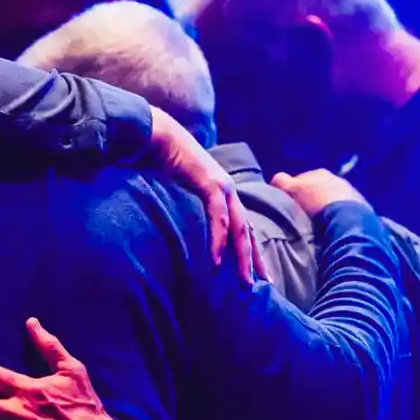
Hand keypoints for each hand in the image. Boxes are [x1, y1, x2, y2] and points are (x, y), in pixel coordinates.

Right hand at [141, 107, 255, 283]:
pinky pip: (218, 218)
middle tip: (263, 284)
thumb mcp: (178, 187)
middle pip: (247, 231)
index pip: (241, 226)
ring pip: (239, 228)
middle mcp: (228, 191)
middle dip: (256, 260)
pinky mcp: (210, 184)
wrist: (156, 135)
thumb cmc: (162, 160)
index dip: (250, 249)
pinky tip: (218, 260)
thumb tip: (177, 220)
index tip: (256, 271)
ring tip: (246, 280)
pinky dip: (219, 240)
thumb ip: (185, 202)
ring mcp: (222, 187)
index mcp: (222, 192)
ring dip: (243, 257)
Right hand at [270, 167, 366, 214]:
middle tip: (305, 214)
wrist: (347, 219)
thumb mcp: (292, 190)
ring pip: (331, 198)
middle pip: (318, 188)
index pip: (300, 180)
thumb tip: (276, 180)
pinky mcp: (360, 205)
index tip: (291, 204)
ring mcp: (350, 192)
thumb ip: (281, 182)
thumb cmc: (315, 203)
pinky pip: (343, 208)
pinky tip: (334, 223)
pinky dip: (338, 213)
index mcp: (319, 172)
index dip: (293, 192)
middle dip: (312, 198)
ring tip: (321, 221)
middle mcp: (336, 178)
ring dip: (326, 206)